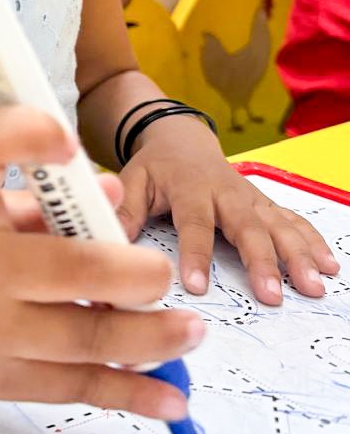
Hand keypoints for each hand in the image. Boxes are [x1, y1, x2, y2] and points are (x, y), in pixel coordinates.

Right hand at [0, 106, 205, 421]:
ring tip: (190, 330)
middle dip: (133, 274)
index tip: (67, 141)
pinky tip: (171, 397)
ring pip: (84, 340)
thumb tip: (116, 194)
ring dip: (150, 337)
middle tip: (162, 274)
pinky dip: (130, 393)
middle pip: (67, 270)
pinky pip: (75, 388)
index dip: (24, 137)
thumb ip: (40, 198)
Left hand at [116, 116, 339, 304]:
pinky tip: (330, 266)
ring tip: (313, 286)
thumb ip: (121, 213)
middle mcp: (226, 192)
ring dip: (298, 255)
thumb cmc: (153, 167)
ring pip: (278, 224)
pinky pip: (293, 221)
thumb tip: (105, 247)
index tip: (197, 287)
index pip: (193, 223)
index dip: (195, 254)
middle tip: (272, 296)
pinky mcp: (264, 203)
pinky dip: (313, 241)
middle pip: (247, 226)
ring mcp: (250, 197)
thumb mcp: (130, 182)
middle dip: (262, 260)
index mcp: (189, 187)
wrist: (181, 138)